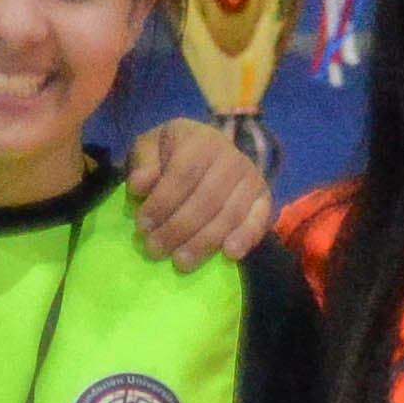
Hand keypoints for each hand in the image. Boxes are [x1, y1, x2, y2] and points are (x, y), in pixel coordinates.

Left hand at [121, 117, 274, 268]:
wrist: (210, 150)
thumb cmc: (173, 153)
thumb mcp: (150, 147)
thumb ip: (143, 163)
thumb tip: (139, 185)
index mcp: (201, 140)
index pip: (183, 175)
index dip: (162, 203)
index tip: (142, 226)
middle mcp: (231, 157)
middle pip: (206, 199)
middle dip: (178, 229)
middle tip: (155, 250)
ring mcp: (251, 178)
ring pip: (229, 215)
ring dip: (204, 242)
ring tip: (181, 262)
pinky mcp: (264, 198)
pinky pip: (259, 220)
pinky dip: (246, 238)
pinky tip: (230, 255)